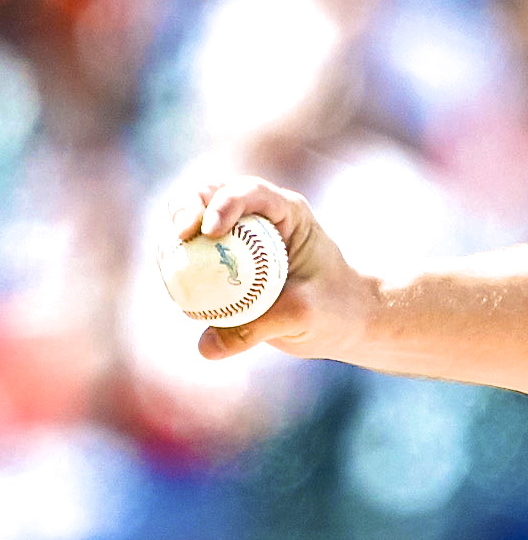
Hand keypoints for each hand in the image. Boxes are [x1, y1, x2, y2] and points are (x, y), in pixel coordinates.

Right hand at [165, 176, 376, 361]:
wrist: (346, 321)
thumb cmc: (335, 309)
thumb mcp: (303, 315)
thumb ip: (257, 327)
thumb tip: (206, 347)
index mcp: (287, 213)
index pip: (249, 191)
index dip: (224, 203)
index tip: (210, 231)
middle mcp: (256, 217)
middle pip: (207, 195)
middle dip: (184, 209)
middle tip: (177, 237)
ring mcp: (236, 237)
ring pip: (191, 225)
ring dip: (174, 243)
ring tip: (170, 270)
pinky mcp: (222, 262)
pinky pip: (191, 259)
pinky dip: (178, 270)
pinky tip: (177, 295)